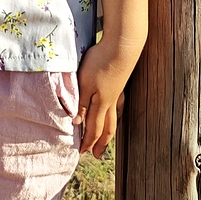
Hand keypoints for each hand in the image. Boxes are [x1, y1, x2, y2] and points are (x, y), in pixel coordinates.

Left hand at [74, 40, 137, 157]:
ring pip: (114, 117)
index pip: (93, 128)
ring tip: (107, 137)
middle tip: (98, 154)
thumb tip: (77, 124)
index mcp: (101, 103)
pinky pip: (118, 105)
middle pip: (107, 127)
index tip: (82, 152)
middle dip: (101, 142)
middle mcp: (111, 101)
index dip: (88, 141)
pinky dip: (116, 113)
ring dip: (110, 130)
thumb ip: (81, 103)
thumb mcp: (84, 83)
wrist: (123, 45)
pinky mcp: (120, 81)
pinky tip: (115, 109)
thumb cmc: (101, 62)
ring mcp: (118, 92)